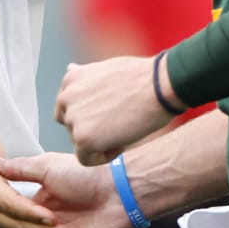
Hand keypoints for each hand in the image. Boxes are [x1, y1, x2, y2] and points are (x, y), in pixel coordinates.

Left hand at [54, 56, 174, 164]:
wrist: (161, 85)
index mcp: (72, 78)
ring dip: (99, 142)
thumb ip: (87, 77)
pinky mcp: (83, 138)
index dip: (90, 115)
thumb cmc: (143, 77)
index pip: (68, 107)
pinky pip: (86, 159)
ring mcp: (73, 118)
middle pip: (71, 126)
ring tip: (124, 131)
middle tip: (119, 124)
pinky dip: (103, 157)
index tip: (111, 113)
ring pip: (79, 143)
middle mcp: (66, 97)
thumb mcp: (108, 68)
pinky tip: (123, 143)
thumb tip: (71, 69)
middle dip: (92, 129)